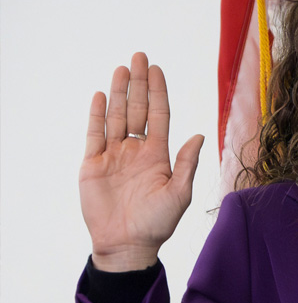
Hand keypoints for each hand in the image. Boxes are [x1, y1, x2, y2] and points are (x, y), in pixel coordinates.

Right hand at [79, 52, 204, 271]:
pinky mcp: (93, 164)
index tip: (157, 70)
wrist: (127, 245)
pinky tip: (101, 95)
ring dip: (119, 92)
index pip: (159, 115)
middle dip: (139, 83)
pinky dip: (97, 115)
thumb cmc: (157, 224)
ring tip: (122, 68)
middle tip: (140, 56)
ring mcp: (114, 156)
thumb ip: (187, 164)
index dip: (158, 93)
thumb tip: (198, 135)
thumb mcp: (179, 193)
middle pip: (137, 109)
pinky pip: (95, 134)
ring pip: (116, 116)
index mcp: (159, 155)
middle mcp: (136, 150)